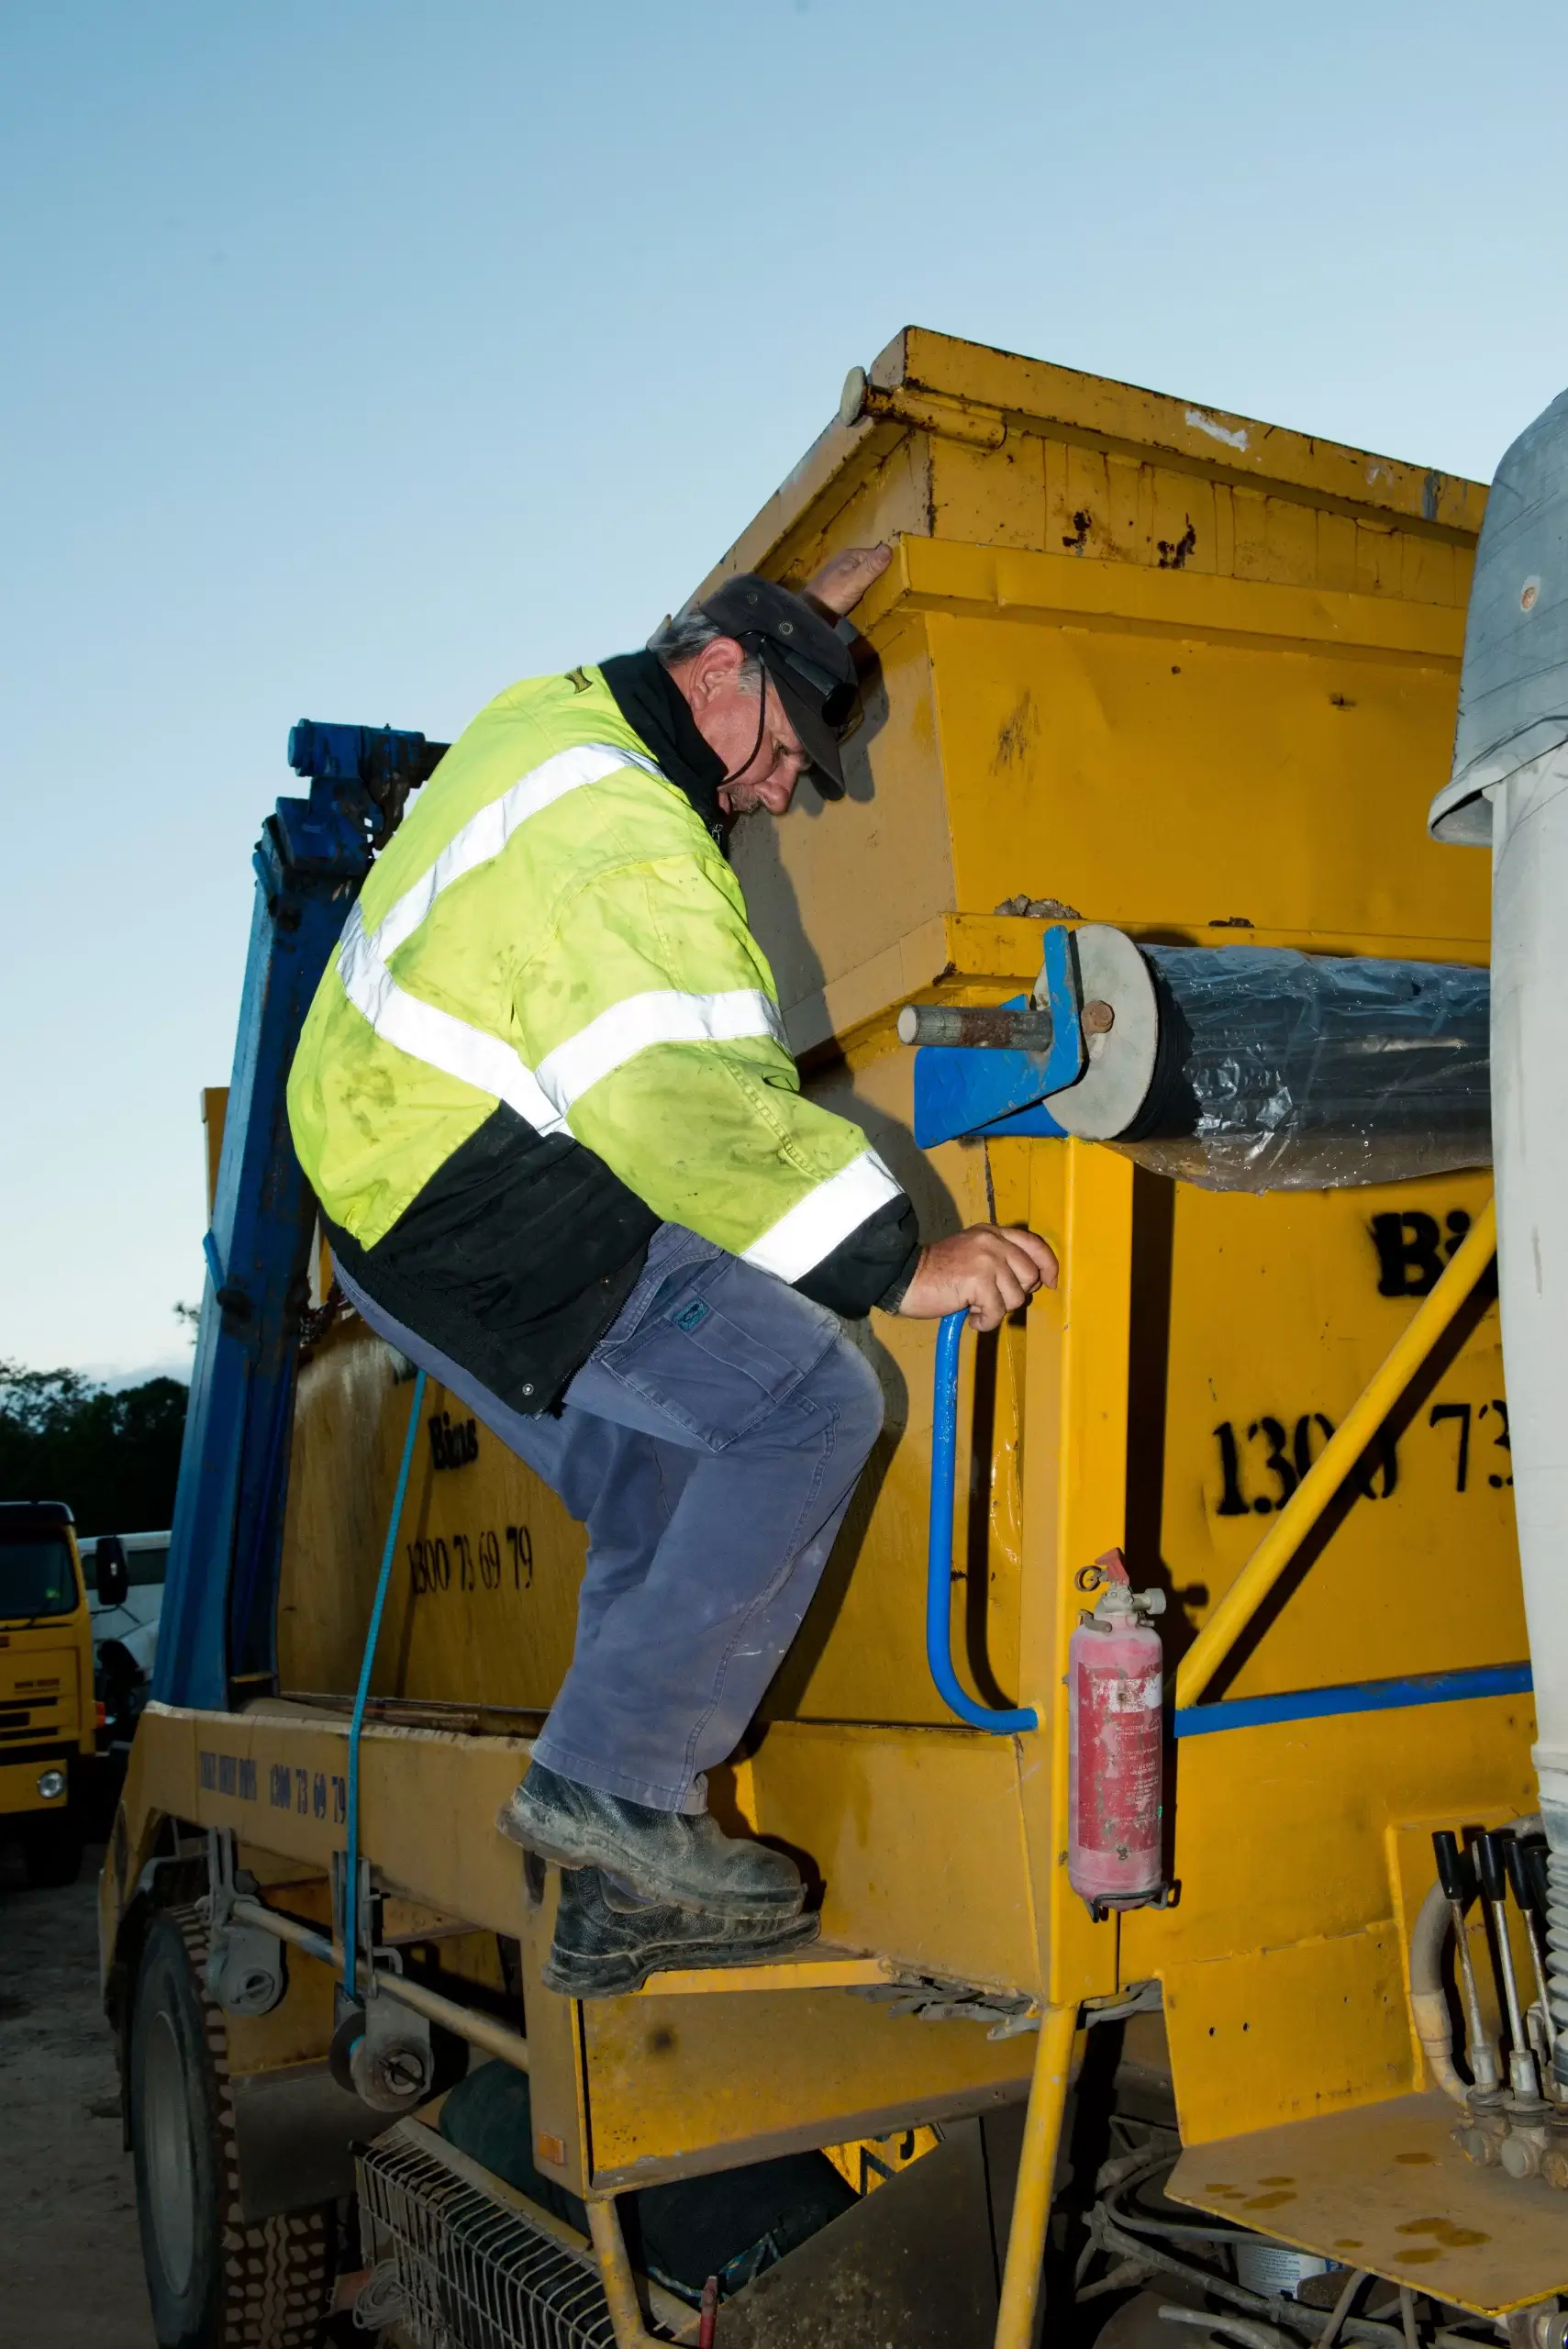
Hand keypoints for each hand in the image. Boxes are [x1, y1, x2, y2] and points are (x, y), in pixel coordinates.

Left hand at [802, 543, 892, 617]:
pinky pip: (858, 587)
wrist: (811, 614)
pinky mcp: (840, 589)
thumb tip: (889, 548)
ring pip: (865, 577)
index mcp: (851, 555)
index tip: (901, 577)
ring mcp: (842, 575)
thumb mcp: (855, 580)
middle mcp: (847, 562)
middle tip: (896, 589)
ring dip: (874, 585)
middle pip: (871, 566)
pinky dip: (865, 591)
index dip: (888, 565)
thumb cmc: (833, 595)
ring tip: (886, 596)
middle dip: (881, 575)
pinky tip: (871, 600)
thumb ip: (871, 566)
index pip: (877, 555)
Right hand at [896, 1224, 1058, 1332]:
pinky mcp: (979, 1281)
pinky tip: (969, 1317)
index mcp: (992, 1233)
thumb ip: (998, 1259)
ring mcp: (987, 1260)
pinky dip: (984, 1322)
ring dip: (996, 1309)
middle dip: (1015, 1294)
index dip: (1048, 1265)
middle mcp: (993, 1242)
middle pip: (1030, 1276)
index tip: (1050, 1282)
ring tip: (974, 1306)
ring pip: (1016, 1297)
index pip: (1034, 1244)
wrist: (904, 1276)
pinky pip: (997, 1312)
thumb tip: (1028, 1282)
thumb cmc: (935, 1272)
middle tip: (991, 1299)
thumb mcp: (971, 1253)